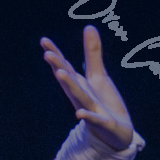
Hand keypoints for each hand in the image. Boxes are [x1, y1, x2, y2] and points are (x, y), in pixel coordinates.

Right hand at [41, 26, 134, 149]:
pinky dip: (87, 117)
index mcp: (78, 84)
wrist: (115, 133)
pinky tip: (79, 114)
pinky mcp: (103, 122)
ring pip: (79, 97)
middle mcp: (80, 96)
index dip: (55, 54)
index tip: (44, 41)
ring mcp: (90, 109)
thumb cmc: (103, 103)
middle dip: (58, 67)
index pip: (65, 67)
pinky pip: (94, 119)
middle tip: (47, 54)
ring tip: (60, 74)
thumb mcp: (98, 76)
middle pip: (69, 80)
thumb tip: (88, 26)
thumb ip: (92, 53)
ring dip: (69, 86)